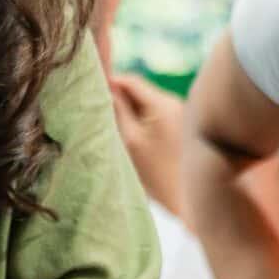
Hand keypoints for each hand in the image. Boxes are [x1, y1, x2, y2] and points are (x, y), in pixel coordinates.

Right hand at [109, 73, 186, 216]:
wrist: (186, 198)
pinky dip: (142, 119)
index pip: (131, 81)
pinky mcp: (179, 125)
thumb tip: (106, 87)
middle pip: (139, 90)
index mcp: (162, 103)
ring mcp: (179, 113)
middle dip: (120, 98)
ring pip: (146, 102)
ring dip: (130, 109)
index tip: (92, 93)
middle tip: (100, 112)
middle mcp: (174, 103)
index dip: (109, 82)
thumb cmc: (156, 172)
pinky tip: (134, 137)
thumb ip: (117, 110)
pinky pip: (155, 113)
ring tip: (117, 128)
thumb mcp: (130, 139)